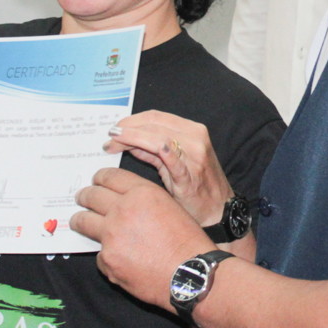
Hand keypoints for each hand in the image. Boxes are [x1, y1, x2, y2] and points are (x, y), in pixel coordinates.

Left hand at [73, 167, 214, 308]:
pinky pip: (98, 253)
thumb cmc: (186, 241)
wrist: (189, 273)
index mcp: (142, 193)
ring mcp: (111, 236)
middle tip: (82, 198)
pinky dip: (106, 255)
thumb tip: (122, 201)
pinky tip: (119, 258)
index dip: (99, 178)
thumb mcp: (169, 206)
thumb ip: (143, 200)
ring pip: (83, 222)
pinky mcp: (107, 260)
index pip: (109, 177)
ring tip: (80, 222)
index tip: (95, 181)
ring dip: (80, 220)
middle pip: (91, 196)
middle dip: (84, 196)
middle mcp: (122, 210)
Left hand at [106, 110, 233, 225]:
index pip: (155, 117)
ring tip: (112, 144)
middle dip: (126, 129)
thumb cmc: (197, 187)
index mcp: (192, 130)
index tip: (114, 129)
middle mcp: (195, 138)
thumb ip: (152, 151)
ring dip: (130, 138)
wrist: (219, 210)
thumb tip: (126, 142)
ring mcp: (194, 156)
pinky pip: (171, 158)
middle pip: (153, 123)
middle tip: (108, 137)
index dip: (131, 121)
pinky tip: (135, 148)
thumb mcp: (175, 162)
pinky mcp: (190, 175)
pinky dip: (153, 149)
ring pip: (157, 137)